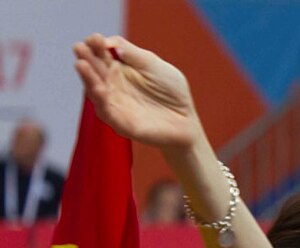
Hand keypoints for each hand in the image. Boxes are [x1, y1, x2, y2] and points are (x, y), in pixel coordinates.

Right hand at [73, 34, 199, 148]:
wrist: (186, 121)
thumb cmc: (172, 92)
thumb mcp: (154, 65)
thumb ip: (133, 54)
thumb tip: (108, 42)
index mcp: (119, 69)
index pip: (102, 55)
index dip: (96, 46)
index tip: (96, 39)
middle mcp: (112, 86)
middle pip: (94, 70)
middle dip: (86, 59)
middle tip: (80, 47)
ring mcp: (114, 104)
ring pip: (95, 90)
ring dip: (88, 78)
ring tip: (81, 64)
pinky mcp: (120, 123)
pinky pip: (107, 112)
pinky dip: (101, 100)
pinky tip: (98, 89)